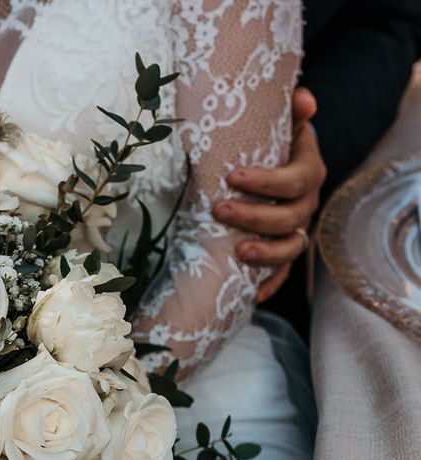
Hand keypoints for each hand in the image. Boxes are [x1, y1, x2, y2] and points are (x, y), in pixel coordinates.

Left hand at [212, 87, 326, 301]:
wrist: (280, 166)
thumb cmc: (272, 144)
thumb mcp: (282, 123)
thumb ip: (292, 110)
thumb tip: (303, 98)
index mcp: (307, 171)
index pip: (294, 179)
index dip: (266, 181)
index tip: (232, 177)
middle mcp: (306, 203)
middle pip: (289, 216)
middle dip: (254, 216)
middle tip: (219, 210)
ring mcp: (297, 230)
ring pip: (290, 247)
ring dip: (266, 253)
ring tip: (238, 252)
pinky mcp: (285, 252)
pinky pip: (283, 272)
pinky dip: (269, 284)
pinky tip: (252, 294)